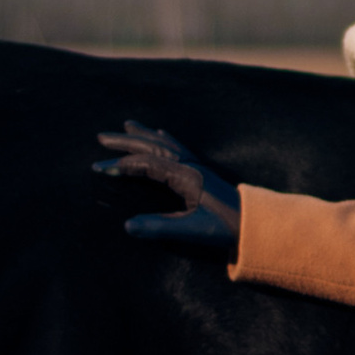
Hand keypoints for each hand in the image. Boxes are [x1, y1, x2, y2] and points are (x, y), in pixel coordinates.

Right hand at [95, 121, 239, 246]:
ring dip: (144, 135)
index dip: (121, 166)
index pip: (146, 164)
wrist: (256, 225)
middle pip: (153, 147)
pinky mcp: (202, 172)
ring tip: (127, 124)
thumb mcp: (192, 230)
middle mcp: (190, 166)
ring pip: (165, 143)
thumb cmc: (226, 228)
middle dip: (126, 142)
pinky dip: (164, 139)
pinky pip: (178, 148)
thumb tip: (127, 226)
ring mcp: (197, 167)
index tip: (98, 169)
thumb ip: (160, 227)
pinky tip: (161, 133)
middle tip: (101, 137)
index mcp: (186, 176)